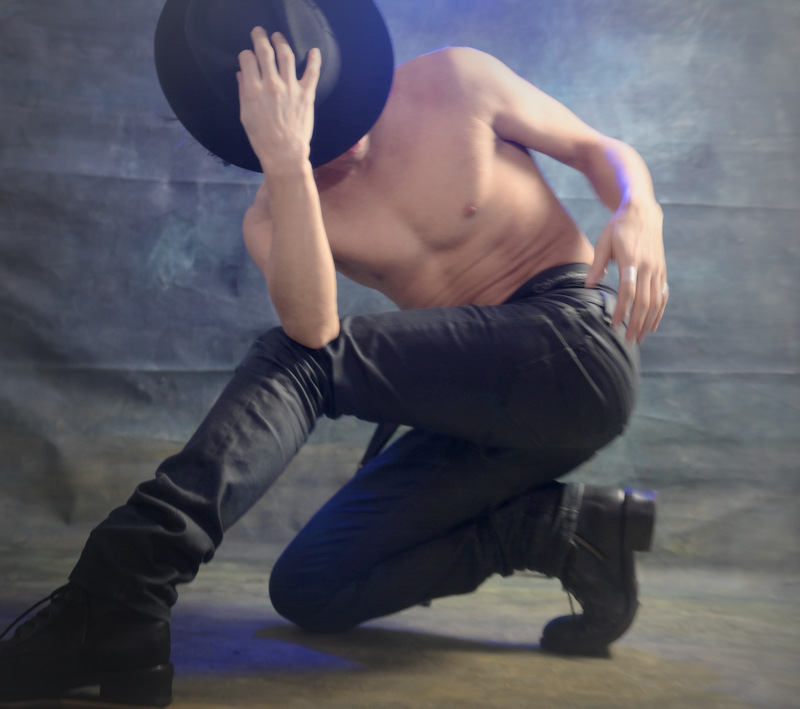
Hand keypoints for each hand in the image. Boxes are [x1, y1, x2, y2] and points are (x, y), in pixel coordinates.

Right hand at [237, 28, 320, 172]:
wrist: (284, 154)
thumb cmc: (262, 138)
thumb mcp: (245, 116)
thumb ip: (244, 92)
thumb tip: (242, 74)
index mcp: (253, 90)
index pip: (247, 59)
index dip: (246, 55)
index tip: (248, 57)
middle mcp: (271, 85)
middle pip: (265, 51)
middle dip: (260, 38)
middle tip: (259, 33)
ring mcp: (290, 88)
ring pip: (286, 55)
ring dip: (281, 42)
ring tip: (278, 37)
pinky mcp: (306, 95)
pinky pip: (312, 72)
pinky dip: (314, 59)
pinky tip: (314, 51)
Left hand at [585, 197, 667, 342]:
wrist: (643, 213)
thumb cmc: (619, 228)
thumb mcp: (604, 242)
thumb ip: (597, 265)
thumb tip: (588, 286)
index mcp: (632, 260)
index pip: (628, 291)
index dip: (622, 309)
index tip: (615, 324)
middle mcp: (648, 267)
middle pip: (644, 301)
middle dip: (636, 323)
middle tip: (628, 340)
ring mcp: (657, 270)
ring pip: (655, 301)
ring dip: (648, 322)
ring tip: (639, 338)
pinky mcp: (662, 271)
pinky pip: (663, 295)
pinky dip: (659, 312)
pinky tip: (653, 325)